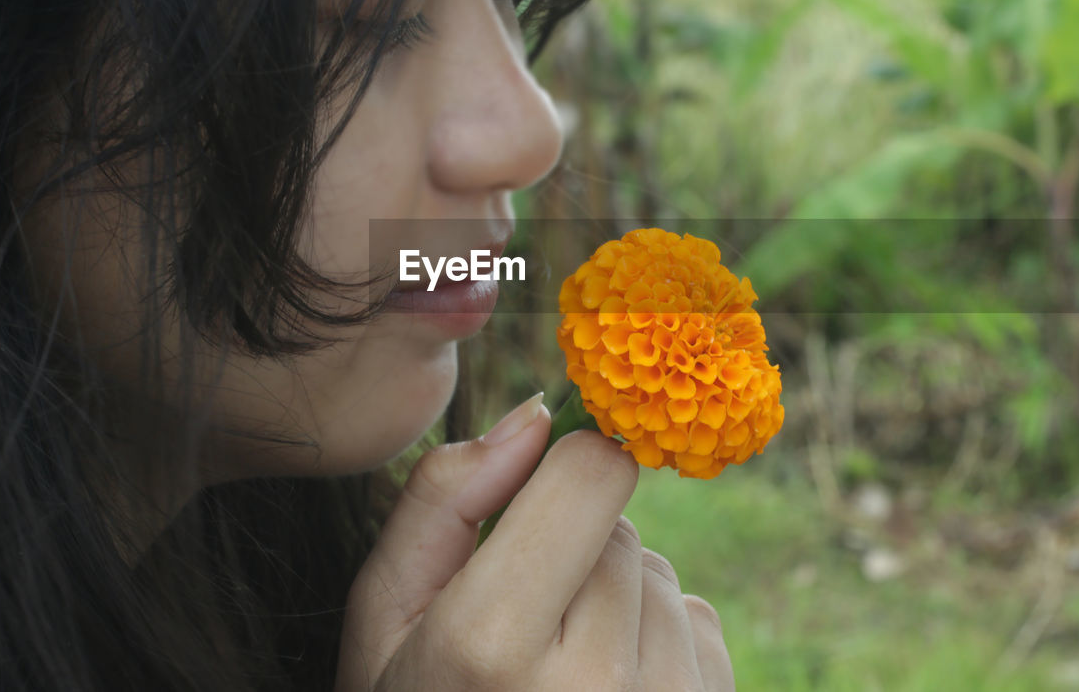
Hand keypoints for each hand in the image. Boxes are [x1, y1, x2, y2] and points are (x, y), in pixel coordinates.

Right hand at [336, 393, 735, 691]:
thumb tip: (536, 414)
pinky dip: (654, 641)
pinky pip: (694, 624)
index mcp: (492, 645)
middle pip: (621, 525)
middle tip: (520, 629)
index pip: (592, 473)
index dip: (563, 470)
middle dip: (572, 551)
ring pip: (658, 576)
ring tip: (558, 676)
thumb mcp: (384, 620)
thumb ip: (444, 501)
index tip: (534, 499)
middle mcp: (596, 689)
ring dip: (615, 600)